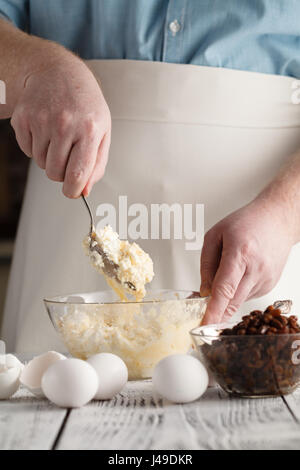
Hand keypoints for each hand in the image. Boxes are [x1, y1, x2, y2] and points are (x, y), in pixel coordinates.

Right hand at [11, 56, 110, 197]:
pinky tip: (45, 131)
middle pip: (55, 173)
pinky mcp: (23, 118)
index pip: (77, 175)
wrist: (58, 73)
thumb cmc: (85, 106)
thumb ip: (97, 165)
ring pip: (40, 163)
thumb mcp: (102, 133)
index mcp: (89, 130)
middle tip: (67, 157)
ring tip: (58, 138)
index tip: (72, 191)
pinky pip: (27, 150)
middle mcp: (65, 124)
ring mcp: (41, 120)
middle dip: (61, 173)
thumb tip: (84, 191)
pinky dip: (35, 147)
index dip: (73, 190)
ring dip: (49, 158)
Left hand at [200, 198, 294, 323]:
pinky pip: (247, 296)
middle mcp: (256, 268)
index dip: (213, 309)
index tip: (205, 324)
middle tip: (202, 312)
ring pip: (238, 300)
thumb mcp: (215, 235)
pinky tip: (240, 274)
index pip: (224, 288)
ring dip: (227, 297)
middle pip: (232, 301)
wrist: (277, 220)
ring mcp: (265, 279)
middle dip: (216, 312)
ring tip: (228, 271)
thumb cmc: (247, 223)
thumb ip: (206, 264)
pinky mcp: (269, 285)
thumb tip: (204, 291)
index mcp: (240, 252)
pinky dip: (237, 291)